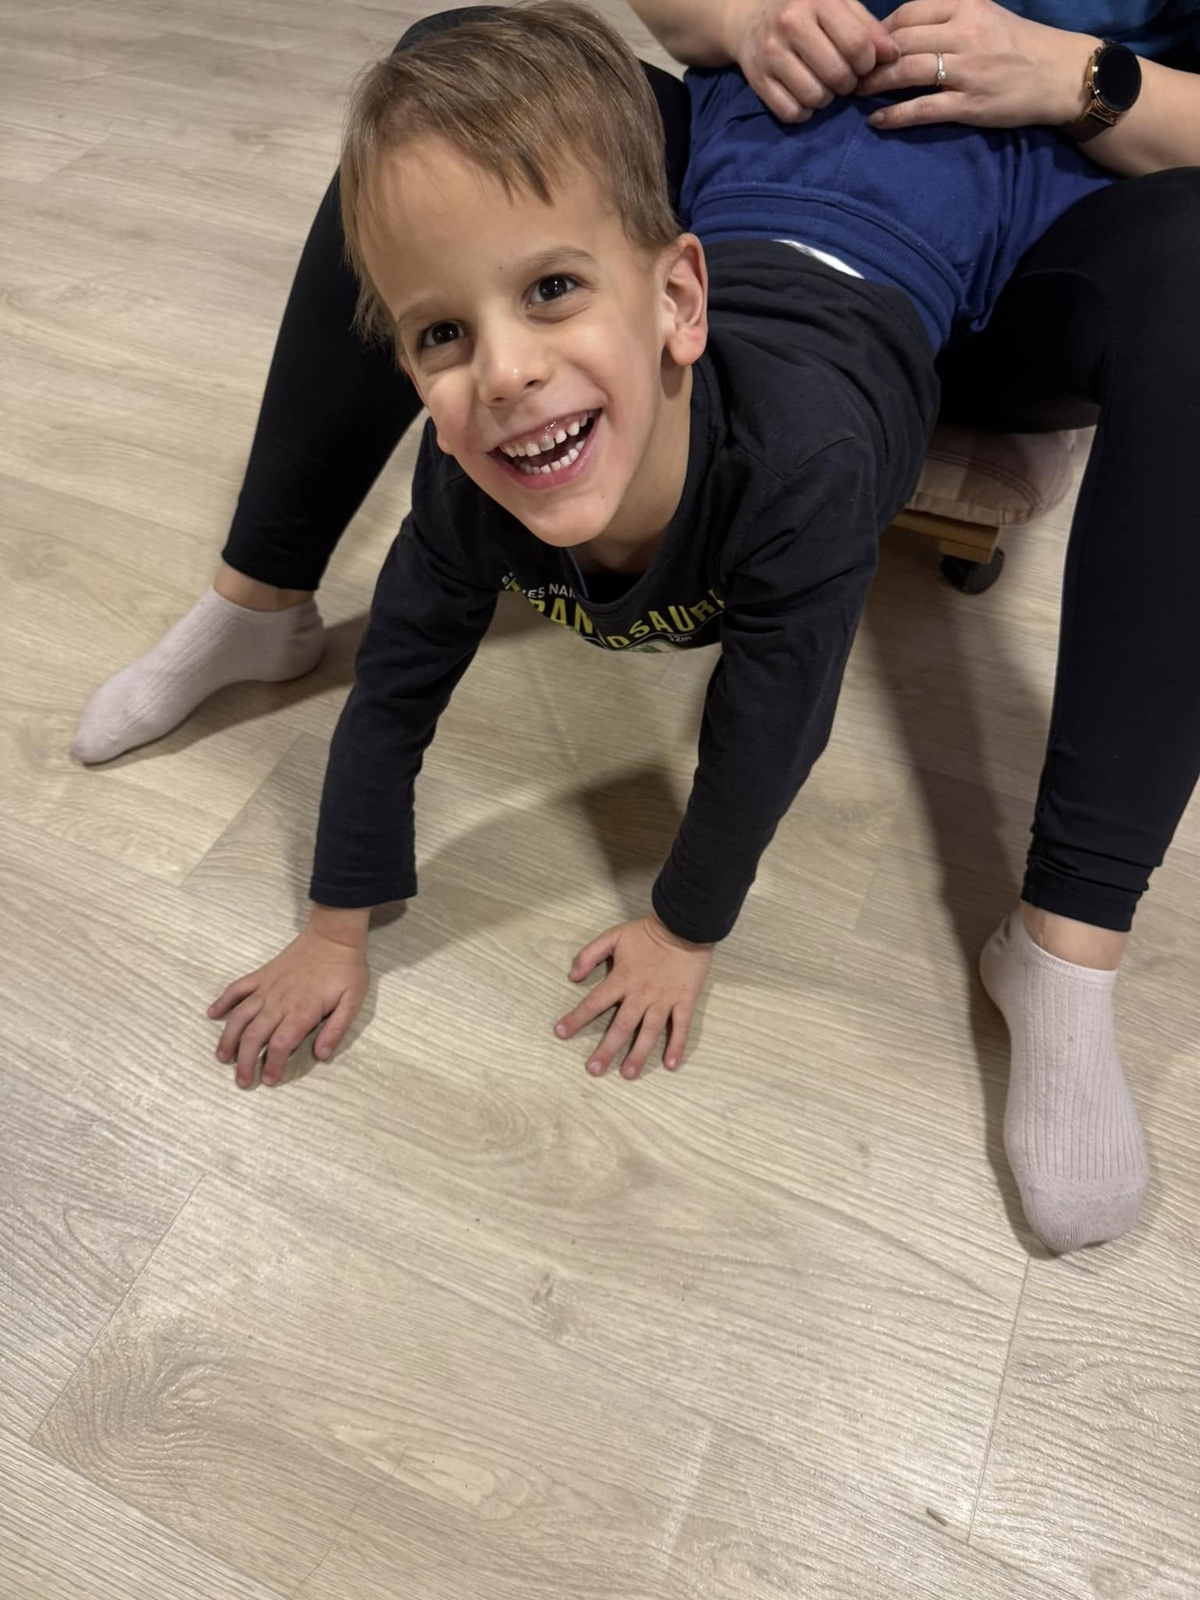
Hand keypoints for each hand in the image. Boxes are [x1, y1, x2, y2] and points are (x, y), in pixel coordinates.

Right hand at [209, 919, 369, 1087]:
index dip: (272, 1065)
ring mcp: (267, 987)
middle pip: (254, 1036)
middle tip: (242, 1081)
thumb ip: (336, 1029)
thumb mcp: (352, 1001)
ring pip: (240, 1016)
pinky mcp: (262, 974)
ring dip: (229, 1038)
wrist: (333, 936)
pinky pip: (237, 988)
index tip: (268, 1080)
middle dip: (245, 1061)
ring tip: (222, 1057)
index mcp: (302, 1011)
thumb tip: (322, 1055)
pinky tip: (212, 1014)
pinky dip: (223, 1001)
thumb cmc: (346, 970)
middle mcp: (279, 1002)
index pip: (280, 1045)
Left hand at [554, 913, 712, 1079]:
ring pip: (649, 1032)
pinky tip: (671, 1065)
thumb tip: (573, 976)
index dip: (576, 1019)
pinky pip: (681, 1026)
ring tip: (628, 1074)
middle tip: (594, 1070)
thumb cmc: (647, 932)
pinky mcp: (684, 1001)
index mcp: (622, 979)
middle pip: (621, 1026)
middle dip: (607, 1049)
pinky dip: (677, 1045)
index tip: (560, 1033)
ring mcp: (664, 1000)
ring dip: (639, 1054)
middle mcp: (641, 994)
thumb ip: (590, 954)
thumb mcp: (613, 936)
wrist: (684, 925)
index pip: (594, 1003)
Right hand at [737, 0, 900, 122]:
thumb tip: (893, 56)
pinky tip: (803, 95)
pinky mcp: (757, 80)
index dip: (868, 63)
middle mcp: (791, 24)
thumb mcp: (839, 6)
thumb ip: (868, 29)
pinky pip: (791, 112)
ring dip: (826, 99)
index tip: (863, 64)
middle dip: (848, 84)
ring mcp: (771, 53)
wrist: (749, 19)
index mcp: (817, 0)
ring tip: (822, 84)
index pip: (857, 45)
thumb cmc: (806, 12)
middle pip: (837, 76)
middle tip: (842, 76)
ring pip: (815, 98)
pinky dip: (803, 111)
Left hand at [858, 0, 1094, 130]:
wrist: (1062, 75)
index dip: (878, 30)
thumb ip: (948, 15)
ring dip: (874, 84)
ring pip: (906, 72)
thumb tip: (903, 27)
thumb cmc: (1020, 46)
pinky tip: (876, 121)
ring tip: (856, 92)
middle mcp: (965, 33)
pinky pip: (922, 109)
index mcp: (967, 6)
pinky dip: (894, 115)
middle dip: (869, 57)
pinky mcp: (970, 104)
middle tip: (849, 70)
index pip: (909, 12)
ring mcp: (967, 70)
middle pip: (901, 41)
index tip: (863, 44)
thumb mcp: (985, 14)